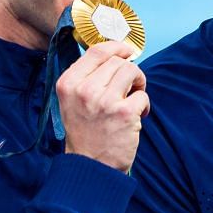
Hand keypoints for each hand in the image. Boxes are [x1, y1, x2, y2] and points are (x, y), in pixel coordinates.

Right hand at [58, 40, 147, 172]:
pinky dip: (144, 105)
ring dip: (139, 83)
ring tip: (134, 99)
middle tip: (131, 87)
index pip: (96, 51)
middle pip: (118, 61)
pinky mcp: (123, 113)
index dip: (116, 46)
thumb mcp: (72, 101)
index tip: (127, 51)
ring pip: (132, 72)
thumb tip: (113, 54)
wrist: (90, 166)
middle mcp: (84, 90)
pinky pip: (143, 95)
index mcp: (68, 83)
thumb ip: (86, 78)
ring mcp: (104, 101)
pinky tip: (137, 116)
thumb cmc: (85, 132)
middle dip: (130, 71)